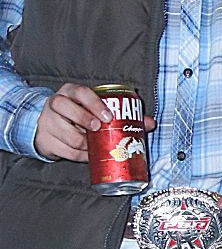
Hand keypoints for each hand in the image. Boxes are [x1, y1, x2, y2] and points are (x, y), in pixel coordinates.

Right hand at [34, 83, 154, 161]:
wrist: (50, 127)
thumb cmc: (79, 115)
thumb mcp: (95, 110)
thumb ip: (122, 114)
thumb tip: (149, 123)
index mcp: (71, 92)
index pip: (81, 93)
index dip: (95, 104)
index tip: (108, 116)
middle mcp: (56, 103)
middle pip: (66, 109)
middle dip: (84, 120)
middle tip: (98, 129)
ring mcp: (47, 121)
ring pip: (67, 135)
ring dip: (85, 144)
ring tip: (96, 145)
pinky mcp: (45, 139)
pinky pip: (66, 151)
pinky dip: (80, 156)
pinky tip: (89, 155)